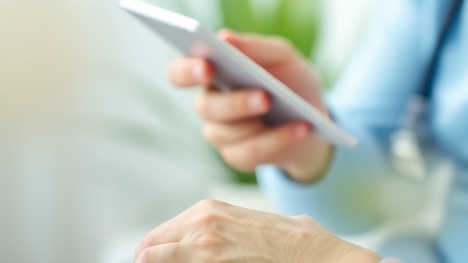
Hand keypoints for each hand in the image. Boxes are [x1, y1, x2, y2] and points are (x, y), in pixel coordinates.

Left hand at [133, 199, 380, 262]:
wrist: (317, 253)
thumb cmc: (294, 242)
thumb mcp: (251, 225)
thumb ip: (224, 230)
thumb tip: (210, 248)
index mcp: (208, 209)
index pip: (158, 237)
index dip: (154, 255)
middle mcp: (201, 222)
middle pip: (150, 250)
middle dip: (153, 262)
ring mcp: (203, 245)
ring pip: (154, 259)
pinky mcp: (209, 261)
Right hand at [168, 30, 333, 181]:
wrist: (314, 117)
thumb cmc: (291, 81)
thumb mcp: (283, 57)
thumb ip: (255, 47)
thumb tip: (225, 36)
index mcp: (212, 73)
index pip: (180, 72)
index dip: (187, 71)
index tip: (206, 66)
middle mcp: (209, 104)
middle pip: (206, 107)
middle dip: (236, 103)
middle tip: (265, 97)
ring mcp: (220, 134)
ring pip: (227, 133)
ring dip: (262, 123)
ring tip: (296, 116)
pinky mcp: (238, 156)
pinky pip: (251, 152)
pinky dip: (279, 140)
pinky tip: (302, 128)